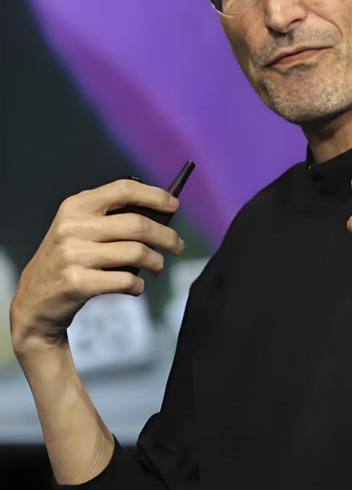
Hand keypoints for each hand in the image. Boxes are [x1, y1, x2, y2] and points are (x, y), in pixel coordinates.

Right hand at [10, 179, 184, 346]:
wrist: (34, 300)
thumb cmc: (68, 259)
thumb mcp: (78, 228)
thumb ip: (110, 217)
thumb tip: (159, 215)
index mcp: (76, 206)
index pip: (123, 190)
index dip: (154, 195)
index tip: (174, 204)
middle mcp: (73, 227)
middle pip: (138, 224)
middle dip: (166, 236)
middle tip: (177, 245)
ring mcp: (74, 255)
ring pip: (137, 253)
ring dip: (156, 262)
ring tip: (157, 267)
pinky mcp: (78, 283)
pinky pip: (127, 280)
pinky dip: (138, 285)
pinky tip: (136, 286)